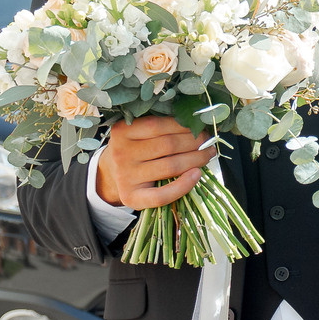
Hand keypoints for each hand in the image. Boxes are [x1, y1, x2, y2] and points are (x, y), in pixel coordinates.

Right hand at [94, 114, 215, 208]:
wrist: (110, 176)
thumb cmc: (133, 150)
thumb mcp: (136, 133)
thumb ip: (158, 126)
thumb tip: (195, 122)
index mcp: (123, 131)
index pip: (158, 125)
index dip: (184, 126)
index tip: (200, 127)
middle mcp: (121, 153)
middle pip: (168, 145)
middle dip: (194, 142)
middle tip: (208, 142)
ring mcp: (126, 176)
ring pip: (170, 166)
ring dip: (196, 160)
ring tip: (208, 155)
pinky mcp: (131, 197)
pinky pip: (161, 195)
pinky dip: (183, 186)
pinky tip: (196, 175)